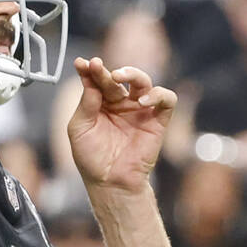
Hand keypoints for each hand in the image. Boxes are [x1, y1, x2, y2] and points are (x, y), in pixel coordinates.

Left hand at [66, 58, 175, 193]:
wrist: (109, 182)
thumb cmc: (91, 157)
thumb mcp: (79, 128)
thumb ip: (86, 103)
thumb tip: (90, 78)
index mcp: (100, 102)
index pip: (96, 80)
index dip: (89, 70)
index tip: (81, 63)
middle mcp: (120, 103)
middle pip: (118, 78)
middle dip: (107, 71)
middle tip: (97, 66)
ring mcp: (139, 110)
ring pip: (143, 81)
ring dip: (133, 74)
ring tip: (120, 77)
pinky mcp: (157, 120)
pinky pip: (166, 99)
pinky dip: (158, 95)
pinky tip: (142, 101)